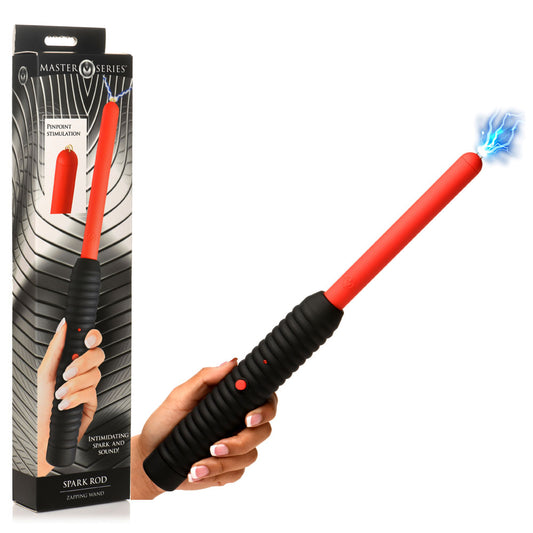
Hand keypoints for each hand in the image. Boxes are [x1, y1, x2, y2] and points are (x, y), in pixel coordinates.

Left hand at [37, 318, 104, 475]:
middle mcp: (82, 372)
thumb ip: (55, 349)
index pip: (89, 342)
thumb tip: (63, 327)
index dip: (92, 337)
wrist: (43, 433)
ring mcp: (89, 386)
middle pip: (98, 354)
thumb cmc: (42, 405)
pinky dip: (75, 398)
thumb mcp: (44, 373)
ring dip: (74, 385)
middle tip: (68, 372)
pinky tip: (65, 404)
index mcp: (72, 361)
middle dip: (83, 362)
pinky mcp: (93, 401)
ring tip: (60, 394)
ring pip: (95, 374)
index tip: (87, 338)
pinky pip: (91, 392)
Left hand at [131, 359, 277, 498]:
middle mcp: (239, 422)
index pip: (264, 400)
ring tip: (197, 463)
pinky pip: (236, 473)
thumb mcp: (180, 396)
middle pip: (263, 431)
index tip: (249, 418)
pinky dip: (216, 473)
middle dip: (242, 441)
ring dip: (223, 461)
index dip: (265, 409)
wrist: (150, 456)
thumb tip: (231, 363)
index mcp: (232, 402)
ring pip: (250, 455)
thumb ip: (206, 378)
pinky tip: (197, 471)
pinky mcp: (229, 468)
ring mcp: (237, 446)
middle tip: (217, 446)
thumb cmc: (165, 422)